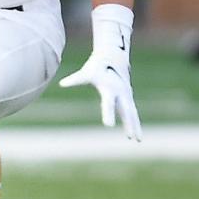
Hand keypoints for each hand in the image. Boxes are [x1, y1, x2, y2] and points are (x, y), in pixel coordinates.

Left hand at [59, 4, 141, 139]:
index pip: (109, 104)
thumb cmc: (97, 66)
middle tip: (130, 138)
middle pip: (126, 111)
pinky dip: (135, 122)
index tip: (109, 126)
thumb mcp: (86, 73)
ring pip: (132, 114)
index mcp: (110, 89)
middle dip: (128, 124)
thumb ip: (75, 79)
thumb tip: (61, 84)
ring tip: (137, 141)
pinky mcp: (128, 97)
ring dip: (135, 126)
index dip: (108, 114)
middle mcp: (121, 94)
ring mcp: (127, 96)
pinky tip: (136, 133)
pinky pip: (133, 112)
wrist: (113, 57)